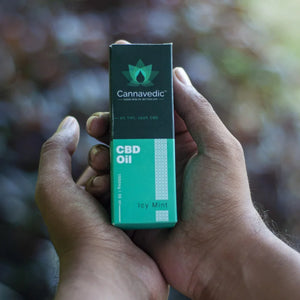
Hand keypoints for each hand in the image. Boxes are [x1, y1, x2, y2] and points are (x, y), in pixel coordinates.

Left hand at [35, 117, 167, 299]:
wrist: (113, 275)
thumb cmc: (79, 233)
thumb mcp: (55, 189)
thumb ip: (55, 153)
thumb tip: (70, 122)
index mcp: (83, 196)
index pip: (97, 162)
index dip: (102, 150)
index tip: (109, 149)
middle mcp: (106, 204)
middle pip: (121, 168)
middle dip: (125, 158)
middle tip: (128, 157)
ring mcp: (129, 213)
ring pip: (139, 179)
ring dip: (143, 170)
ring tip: (147, 166)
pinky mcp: (149, 221)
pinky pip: (154, 195)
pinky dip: (157, 186)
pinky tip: (163, 177)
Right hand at [84, 67, 266, 297]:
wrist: (217, 254)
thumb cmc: (223, 199)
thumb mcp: (220, 147)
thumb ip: (197, 109)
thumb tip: (176, 73)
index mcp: (181, 143)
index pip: (152, 113)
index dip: (134, 97)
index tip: (117, 82)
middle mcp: (160, 160)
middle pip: (126, 135)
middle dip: (108, 126)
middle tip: (97, 125)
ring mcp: (144, 184)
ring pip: (113, 160)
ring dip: (101, 155)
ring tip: (100, 158)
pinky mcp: (132, 206)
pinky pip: (108, 189)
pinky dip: (100, 183)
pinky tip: (99, 184)